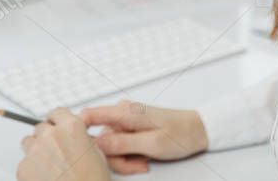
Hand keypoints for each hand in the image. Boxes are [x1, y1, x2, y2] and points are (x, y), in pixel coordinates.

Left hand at [16, 107, 109, 180]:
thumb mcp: (95, 152)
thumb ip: (80, 137)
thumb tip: (73, 136)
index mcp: (71, 127)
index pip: (57, 112)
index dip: (58, 121)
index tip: (57, 126)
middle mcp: (51, 135)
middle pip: (41, 127)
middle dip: (46, 137)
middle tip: (55, 152)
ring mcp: (35, 150)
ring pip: (28, 142)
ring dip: (36, 150)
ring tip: (49, 167)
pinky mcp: (23, 168)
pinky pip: (24, 162)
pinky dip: (31, 169)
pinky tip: (45, 179)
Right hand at [80, 99, 208, 174]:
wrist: (197, 130)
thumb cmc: (180, 133)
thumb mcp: (152, 143)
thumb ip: (123, 143)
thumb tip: (96, 144)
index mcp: (124, 111)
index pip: (89, 116)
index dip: (79, 133)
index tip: (84, 153)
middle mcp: (120, 113)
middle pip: (99, 140)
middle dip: (114, 158)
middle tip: (135, 165)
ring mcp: (124, 122)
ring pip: (109, 147)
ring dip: (123, 160)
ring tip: (142, 162)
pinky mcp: (128, 130)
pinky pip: (118, 147)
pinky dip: (127, 157)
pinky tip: (141, 159)